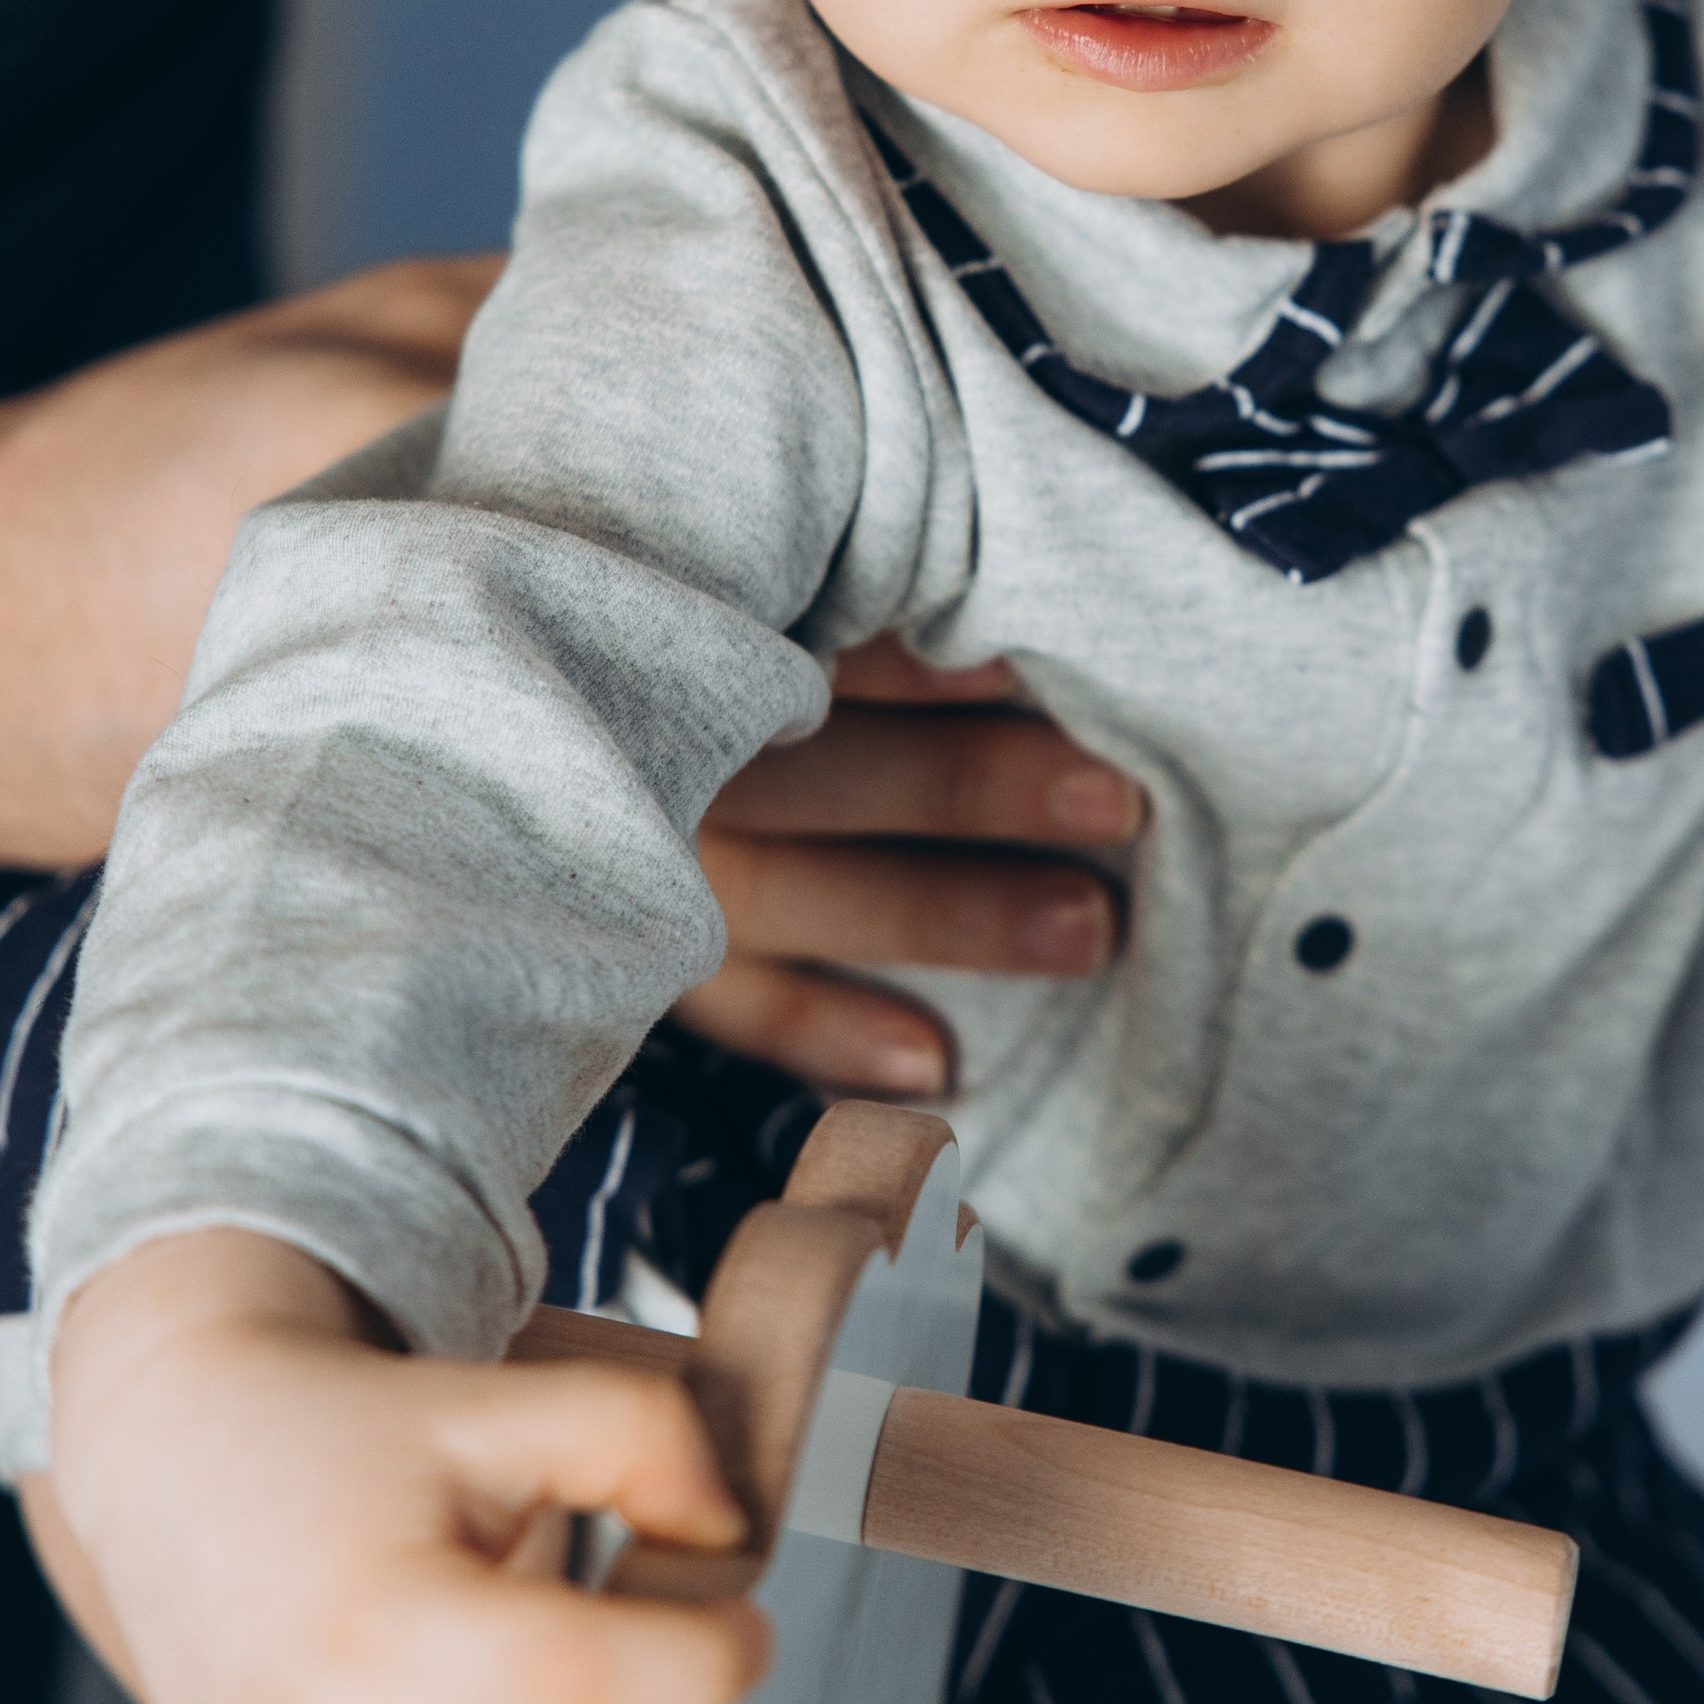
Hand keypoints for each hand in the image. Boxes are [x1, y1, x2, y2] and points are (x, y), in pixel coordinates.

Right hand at [0, 266, 1142, 1089]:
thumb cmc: (177, 460)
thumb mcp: (371, 343)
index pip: (753, 598)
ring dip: (926, 910)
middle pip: (783, 759)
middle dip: (961, 780)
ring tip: (1082, 923)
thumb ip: (555, 339)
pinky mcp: (479, 909)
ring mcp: (499, 828)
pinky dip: (802, 1024)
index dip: (909, 629)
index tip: (1045, 635)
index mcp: (509, 565)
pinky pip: (663, 991)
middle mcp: (519, 715)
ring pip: (753, 887)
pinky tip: (921, 1059)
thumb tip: (759, 307)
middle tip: (1115, 794)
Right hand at [680, 634, 1141, 1093]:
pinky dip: (836, 1036)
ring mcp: (667, 868)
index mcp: (721, 651)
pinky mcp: (667, 968)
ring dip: (949, 916)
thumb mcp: (814, 644)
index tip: (1025, 671)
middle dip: (973, 785)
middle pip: (829, 767)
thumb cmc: (788, 685)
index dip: (916, 664)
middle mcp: (680, 758)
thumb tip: (1037, 650)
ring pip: (797, 891)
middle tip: (1118, 803)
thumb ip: (895, 638)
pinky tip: (939, 1064)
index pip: (824, 650)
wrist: (585, 784)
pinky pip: (748, 1010)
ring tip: (1088, 928)